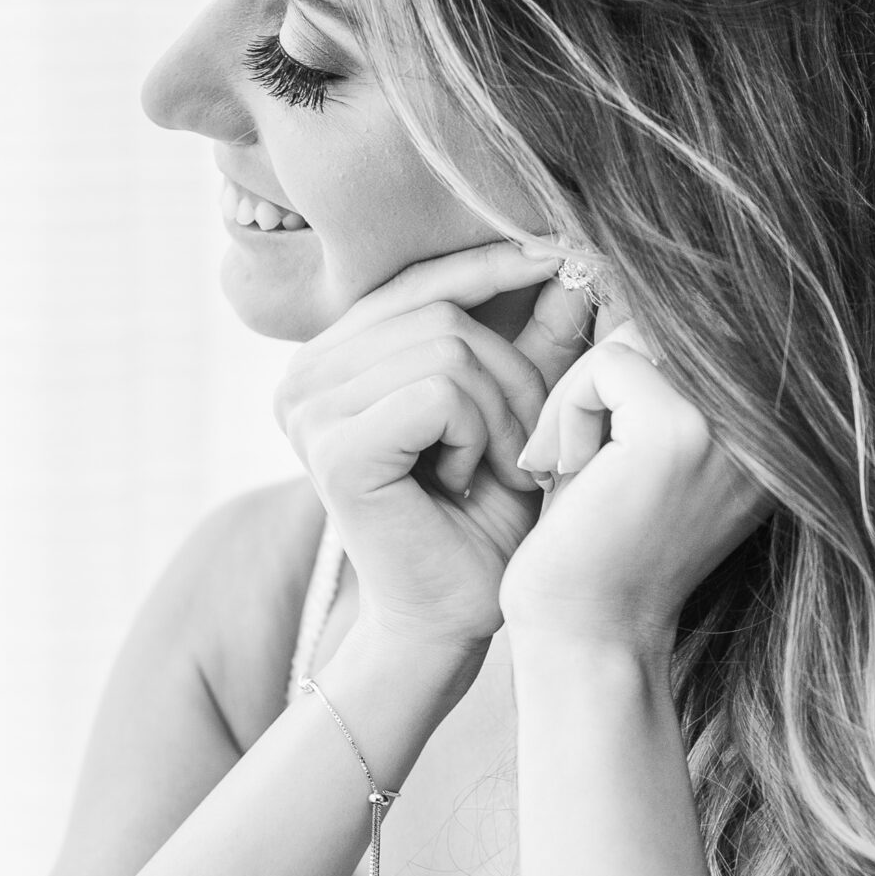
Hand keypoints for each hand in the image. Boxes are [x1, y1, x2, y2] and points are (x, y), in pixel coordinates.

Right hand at [273, 241, 595, 653]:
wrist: (450, 621)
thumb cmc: (481, 522)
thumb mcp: (513, 412)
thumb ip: (533, 338)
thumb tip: (573, 255)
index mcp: (328, 361)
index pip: (415, 283)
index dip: (490, 268)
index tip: (563, 258)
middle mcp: (302, 378)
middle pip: (438, 311)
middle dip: (510, 371)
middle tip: (527, 442)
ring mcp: (307, 410)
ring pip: (447, 348)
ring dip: (500, 412)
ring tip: (494, 467)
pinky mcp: (333, 447)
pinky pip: (439, 391)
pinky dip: (476, 435)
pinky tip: (463, 481)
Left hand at [501, 315, 771, 656]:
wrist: (586, 635)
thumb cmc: (600, 543)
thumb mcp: (647, 441)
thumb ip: (667, 368)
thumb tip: (640, 267)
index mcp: (782, 427)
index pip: (704, 324)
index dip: (631, 363)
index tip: (599, 440)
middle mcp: (779, 424)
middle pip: (670, 320)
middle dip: (604, 376)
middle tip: (576, 453)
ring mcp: (737, 426)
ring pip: (634, 336)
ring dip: (584, 395)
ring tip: (573, 464)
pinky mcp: (680, 431)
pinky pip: (605, 365)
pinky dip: (568, 411)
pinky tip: (568, 474)